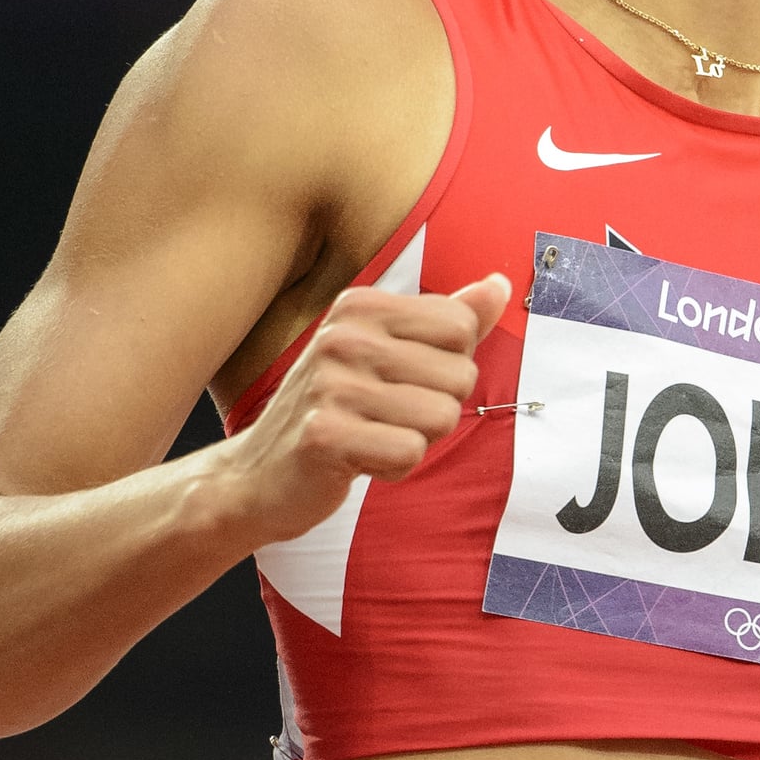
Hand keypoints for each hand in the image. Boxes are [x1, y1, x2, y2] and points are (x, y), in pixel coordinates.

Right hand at [220, 271, 511, 543]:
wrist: (259, 474)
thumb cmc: (336, 411)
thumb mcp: (387, 353)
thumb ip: (448, 320)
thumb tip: (501, 285)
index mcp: (360, 305)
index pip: (461, 327)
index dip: (447, 367)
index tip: (401, 381)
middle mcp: (343, 335)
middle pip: (460, 375)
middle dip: (436, 409)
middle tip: (383, 417)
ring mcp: (330, 383)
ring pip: (442, 417)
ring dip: (415, 441)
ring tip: (370, 437)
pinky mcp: (325, 434)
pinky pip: (410, 452)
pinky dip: (394, 467)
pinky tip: (357, 460)